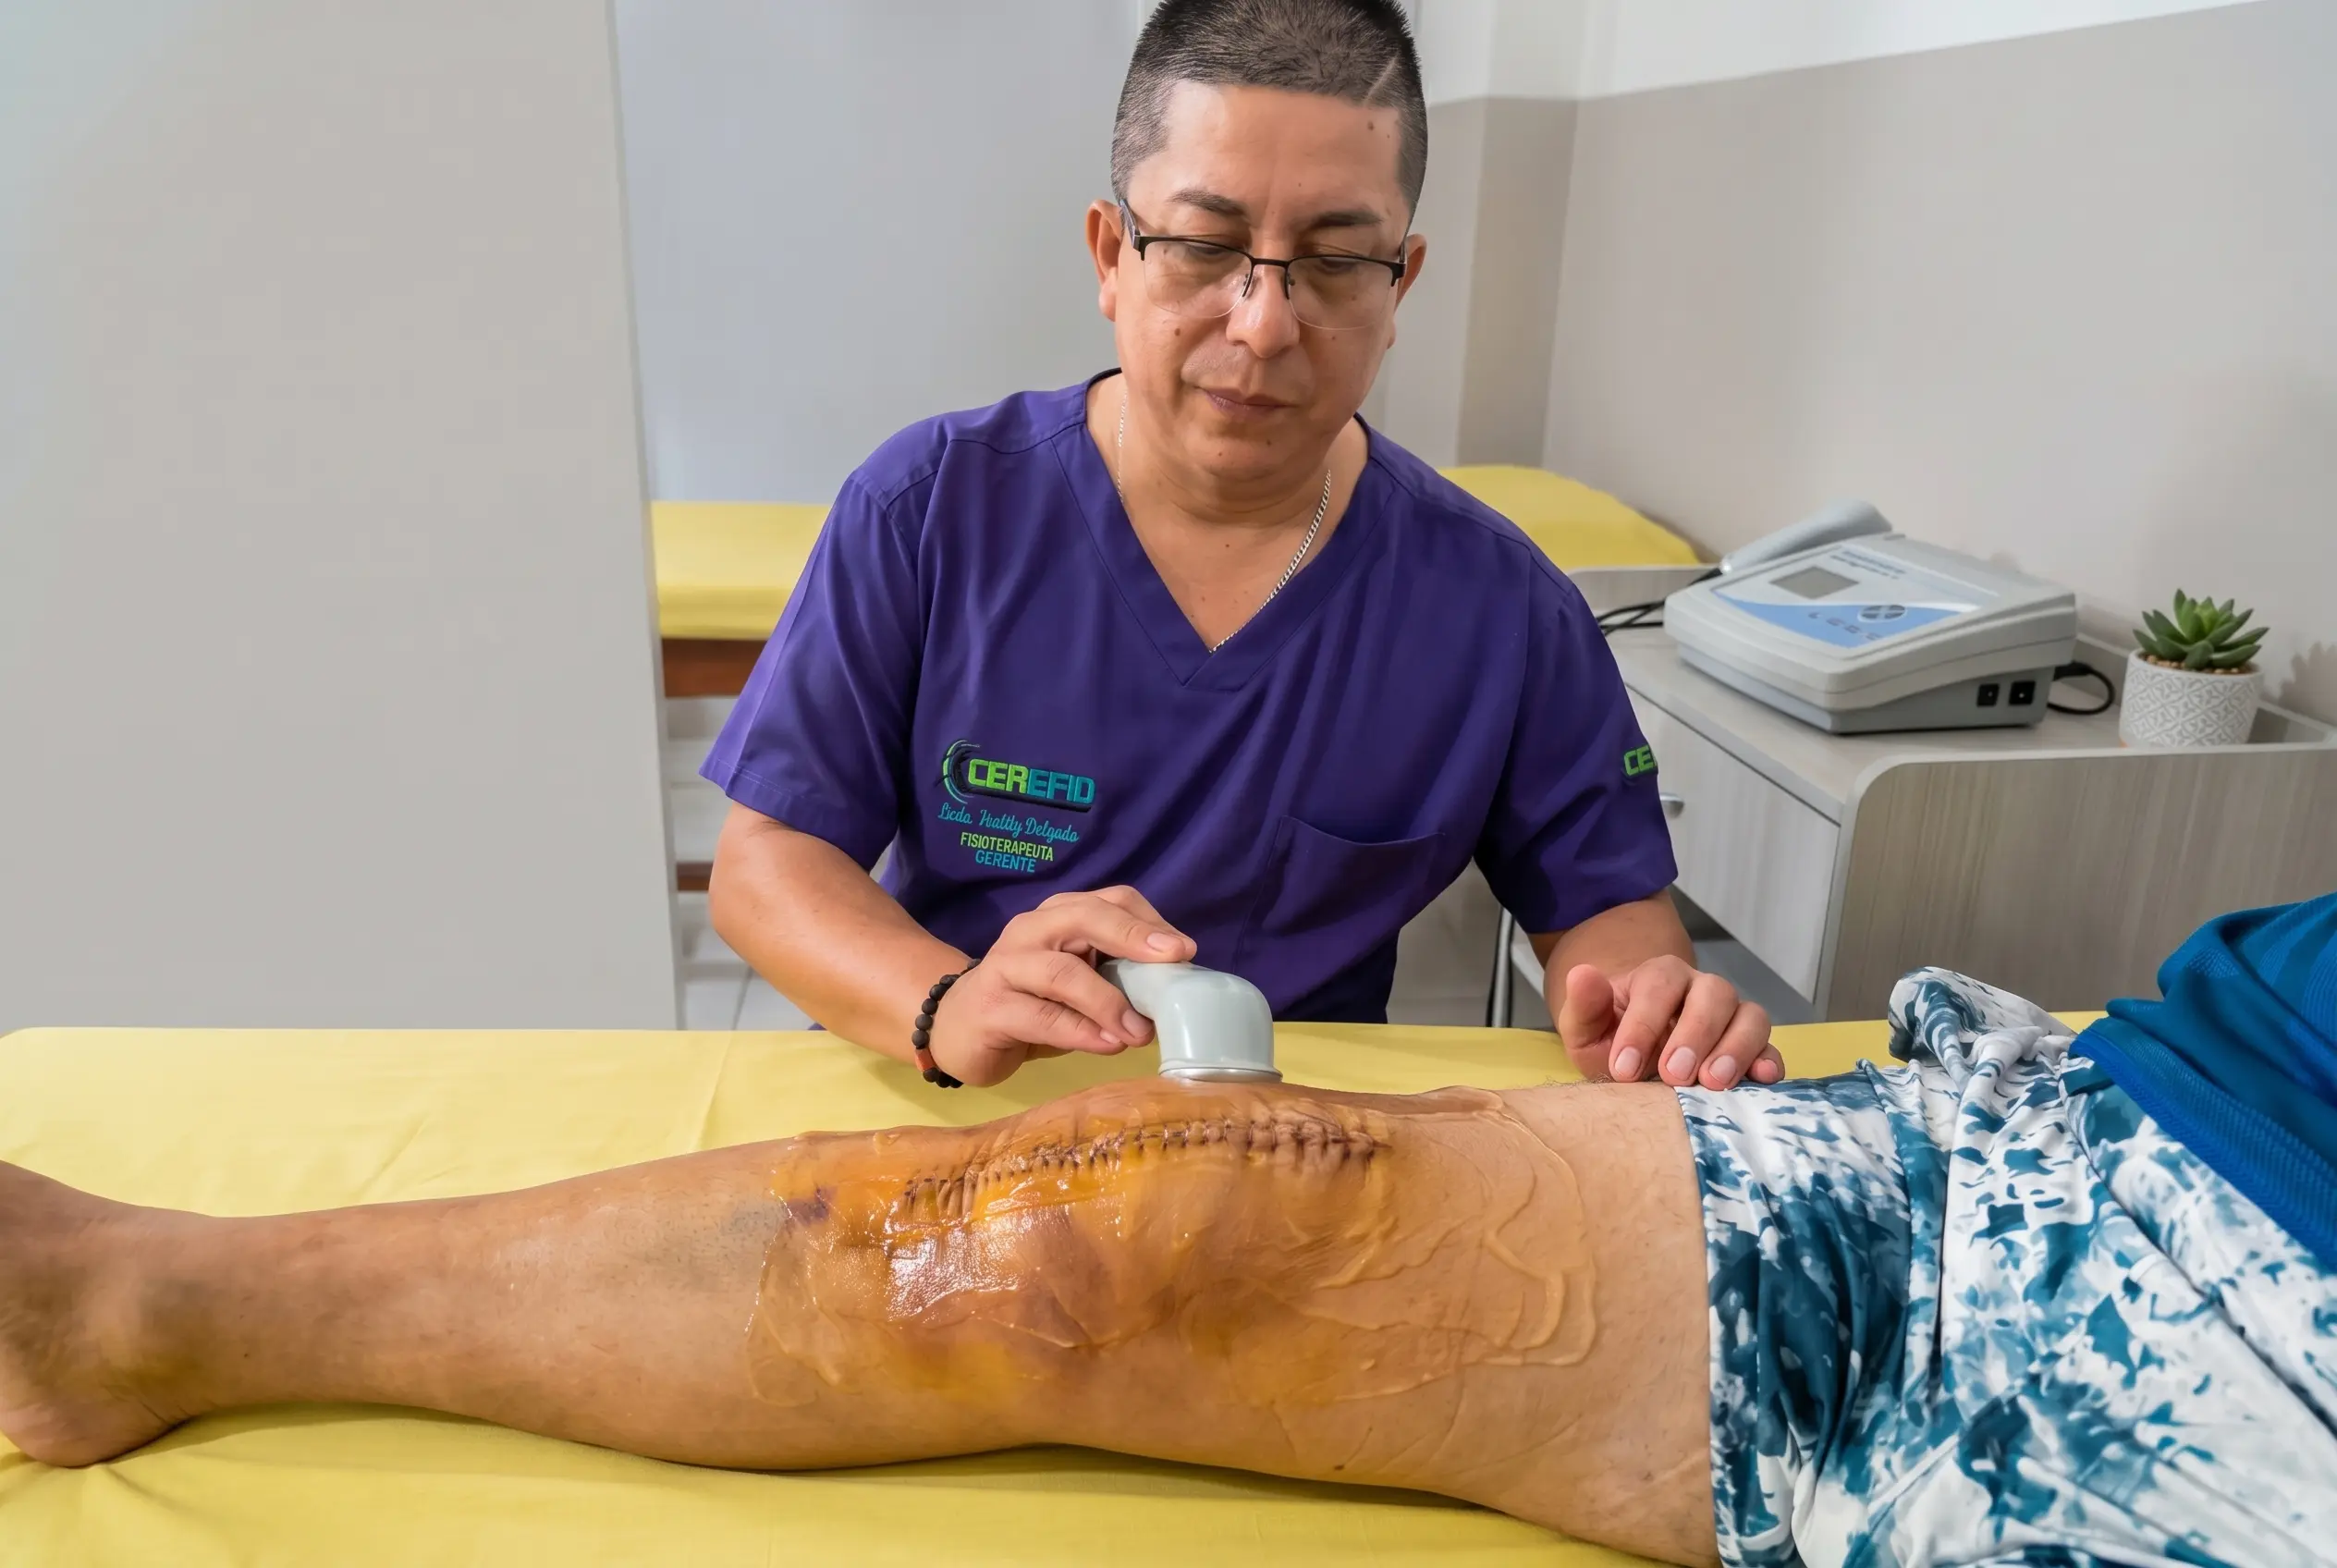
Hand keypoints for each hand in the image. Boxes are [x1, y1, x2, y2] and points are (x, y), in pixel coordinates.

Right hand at [927, 886, 1196, 1087]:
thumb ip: (1114, 975)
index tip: (1184, 950)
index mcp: (1057, 917)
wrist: (955, 1027)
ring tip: (1141, 1031)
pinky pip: (1042, 1017)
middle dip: (1132, 937)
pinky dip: (1081, 1032)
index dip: (1148, 922)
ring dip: (1109, 1001)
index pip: (1109, 901)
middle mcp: (1030, 931)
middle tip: (1173, 962)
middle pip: (1084, 918)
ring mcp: (1006, 968)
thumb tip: (1174, 991)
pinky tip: (1109, 1044)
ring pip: (1062, 972)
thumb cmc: (1029, 1002)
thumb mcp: (1076, 981)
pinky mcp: (991, 1009)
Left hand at [1556, 957, 1782, 1088]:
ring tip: (1713, 1082)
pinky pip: (1771, 1047)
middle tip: (1673, 1075)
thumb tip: (1581, 973)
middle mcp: (1703, 990)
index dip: (1643, 1025)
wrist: (1636, 1058)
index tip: (1623, 1068)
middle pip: (1714, 995)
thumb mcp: (1586, 1028)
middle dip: (1695, 1035)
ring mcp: (1733, 1017)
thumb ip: (1584, 1004)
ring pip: (1750, 1016)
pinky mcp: (1753, 1048)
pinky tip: (1761, 1079)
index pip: (1659, 987)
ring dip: (1735, 1048)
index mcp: (1660, 978)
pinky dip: (1769, 1061)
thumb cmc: (1612, 1041)